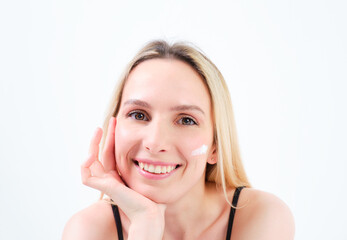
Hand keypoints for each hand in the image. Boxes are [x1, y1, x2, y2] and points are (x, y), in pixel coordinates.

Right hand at [81, 117, 165, 238]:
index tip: (118, 123)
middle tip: (112, 120)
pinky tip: (91, 153)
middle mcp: (111, 179)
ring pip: (90, 161)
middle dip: (105, 136)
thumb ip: (148, 163)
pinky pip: (86, 174)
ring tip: (99, 129)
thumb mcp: (149, 175)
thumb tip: (157, 147)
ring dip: (92, 144)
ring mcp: (106, 183)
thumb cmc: (154, 198)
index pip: (112, 153)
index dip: (113, 138)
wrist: (151, 212)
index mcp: (120, 176)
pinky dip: (85, 163)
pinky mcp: (103, 187)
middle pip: (102, 153)